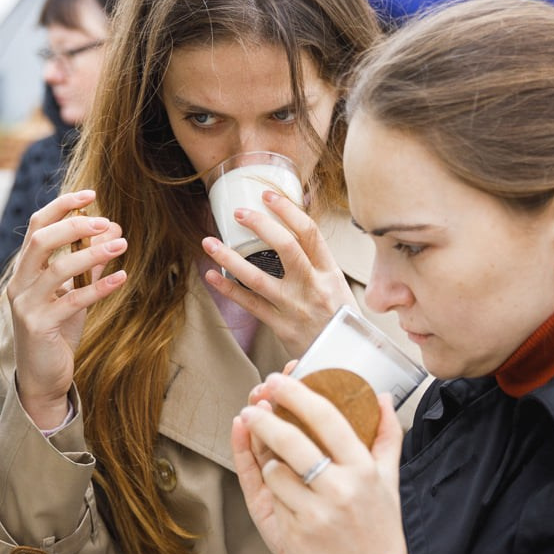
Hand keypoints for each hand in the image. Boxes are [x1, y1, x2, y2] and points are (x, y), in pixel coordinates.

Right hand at [7, 189, 127, 429]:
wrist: (42, 378)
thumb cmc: (57, 332)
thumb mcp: (75, 293)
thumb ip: (90, 262)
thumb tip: (113, 228)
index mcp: (25, 270)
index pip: (37, 225)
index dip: (62, 205)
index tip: (91, 194)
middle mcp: (20, 283)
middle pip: (41, 240)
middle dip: (74, 225)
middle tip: (106, 221)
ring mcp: (26, 305)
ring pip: (57, 269)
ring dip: (92, 254)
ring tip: (122, 244)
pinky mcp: (39, 327)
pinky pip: (72, 301)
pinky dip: (99, 287)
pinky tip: (122, 277)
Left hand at [201, 189, 352, 359]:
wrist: (345, 358)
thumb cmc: (339, 319)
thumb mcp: (338, 286)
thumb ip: (316, 262)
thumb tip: (291, 229)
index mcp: (329, 272)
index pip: (309, 232)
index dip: (287, 210)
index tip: (267, 196)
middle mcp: (312, 286)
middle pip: (285, 246)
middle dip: (260, 225)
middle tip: (239, 213)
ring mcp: (294, 307)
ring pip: (257, 278)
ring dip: (229, 258)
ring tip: (209, 243)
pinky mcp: (280, 326)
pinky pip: (249, 305)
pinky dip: (228, 289)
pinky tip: (211, 276)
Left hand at [231, 373, 405, 553]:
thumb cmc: (379, 528)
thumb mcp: (389, 482)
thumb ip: (386, 437)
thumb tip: (382, 397)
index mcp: (364, 470)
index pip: (327, 419)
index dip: (298, 393)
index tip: (279, 379)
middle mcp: (340, 490)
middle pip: (291, 441)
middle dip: (265, 417)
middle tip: (255, 403)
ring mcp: (314, 514)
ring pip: (274, 470)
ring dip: (268, 458)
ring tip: (271, 450)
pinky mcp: (293, 535)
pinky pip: (269, 498)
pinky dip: (269, 486)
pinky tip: (271, 476)